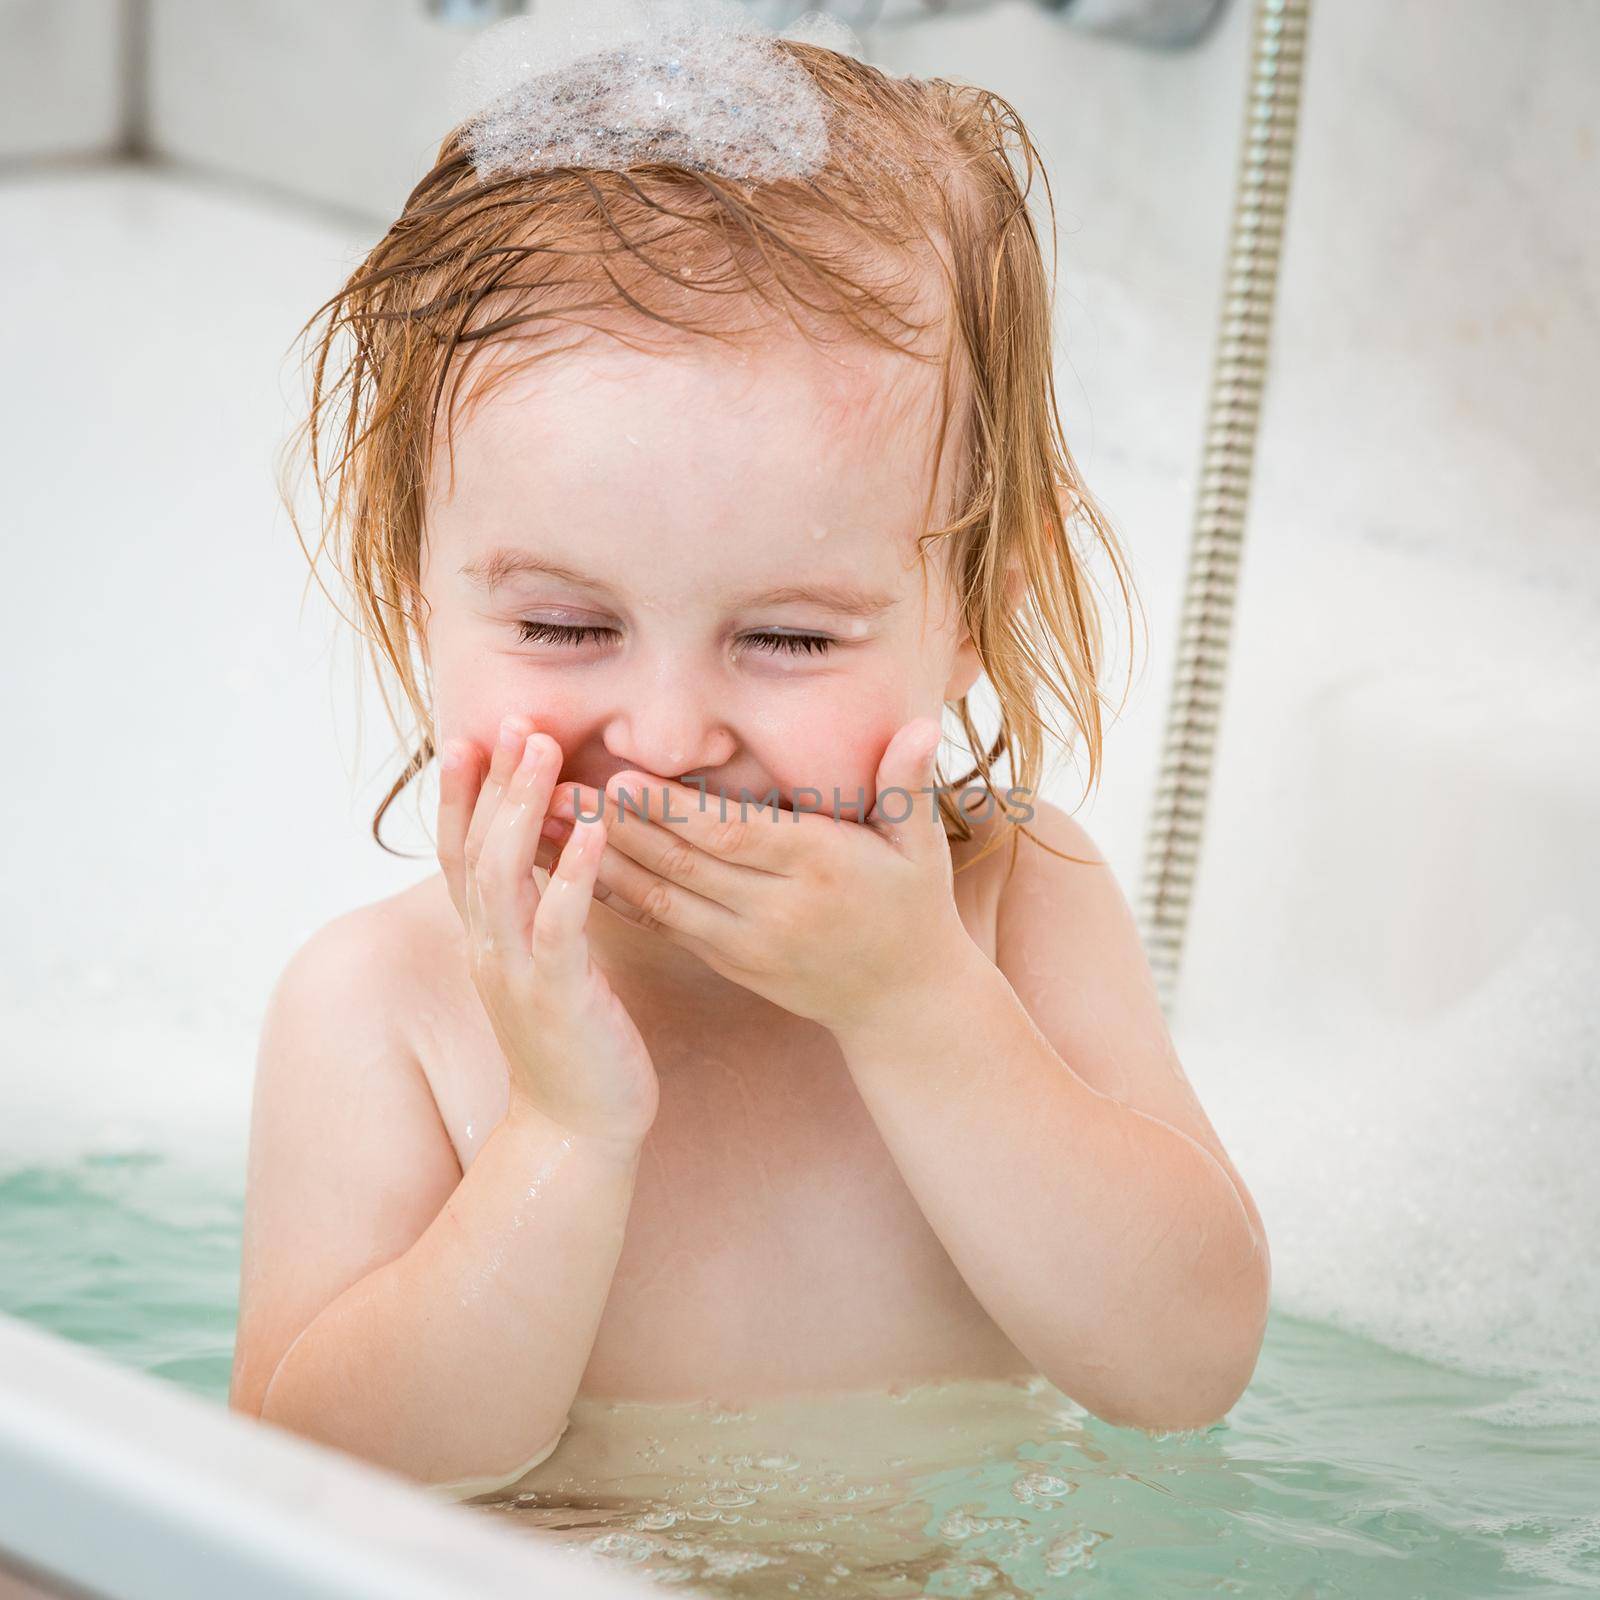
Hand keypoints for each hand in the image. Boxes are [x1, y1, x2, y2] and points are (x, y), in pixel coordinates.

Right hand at [437, 714, 658, 1148]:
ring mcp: (516, 973)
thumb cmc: (572, 1043)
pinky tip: (595, 829)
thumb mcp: (542, 969)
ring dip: (523, 807)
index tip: (469, 737)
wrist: (578, 1131)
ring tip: (546, 751)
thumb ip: (535, 915)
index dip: (460, 795)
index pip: (459, 853)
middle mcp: (488, 949)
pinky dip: (574, 872)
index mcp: (485, 940)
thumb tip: (548, 858)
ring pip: (506, 875)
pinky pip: (558, 924)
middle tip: (516, 721)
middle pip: (476, 848)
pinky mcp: (558, 996)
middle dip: (493, 781)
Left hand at [544, 718, 975, 1035]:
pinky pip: (661, 923)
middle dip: (614, 827)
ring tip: (540, 825)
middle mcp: (774, 910)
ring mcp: (745, 942)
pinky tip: (567, 871)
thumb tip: (924, 725)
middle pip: (682, 864)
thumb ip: (907, 785)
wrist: (901, 1003)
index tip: (622, 780)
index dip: (674, 812)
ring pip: (659, 896)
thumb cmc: (912, 908)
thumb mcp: (920, 847)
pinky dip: (613, 895)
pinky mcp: (724, 961)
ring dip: (596, 861)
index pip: (734, 836)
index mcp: (819, 868)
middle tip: (552, 789)